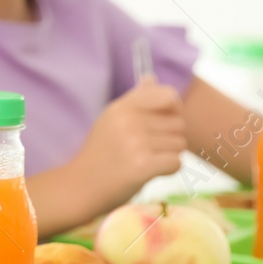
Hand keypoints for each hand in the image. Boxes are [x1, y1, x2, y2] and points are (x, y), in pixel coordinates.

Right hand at [75, 80, 187, 207]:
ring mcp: (135, 143)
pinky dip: (168, 170)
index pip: (168, 95)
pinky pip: (176, 163)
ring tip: (144, 160)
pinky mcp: (142, 165)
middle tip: (146, 149)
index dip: (174, 109)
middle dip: (170, 138)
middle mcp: (128, 121)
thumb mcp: (111, 120)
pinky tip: (149, 172)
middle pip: (179, 123)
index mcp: (122, 107)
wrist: (82, 185)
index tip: (162, 122)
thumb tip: (150, 78)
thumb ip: (135, 99)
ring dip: (168, 155)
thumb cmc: (101, 153)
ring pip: (180, 145)